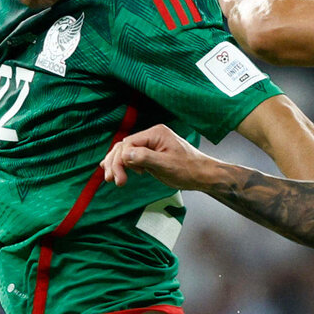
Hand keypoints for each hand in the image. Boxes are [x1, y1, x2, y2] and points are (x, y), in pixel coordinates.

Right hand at [100, 124, 217, 189]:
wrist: (202, 175)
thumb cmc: (188, 169)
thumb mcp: (166, 165)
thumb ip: (145, 157)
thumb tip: (124, 154)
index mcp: (156, 134)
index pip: (128, 143)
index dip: (120, 160)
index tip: (119, 178)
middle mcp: (152, 136)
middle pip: (124, 146)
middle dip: (115, 162)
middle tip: (111, 179)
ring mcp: (151, 144)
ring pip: (126, 151)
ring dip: (117, 164)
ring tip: (111, 178)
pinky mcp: (151, 154)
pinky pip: (133, 156)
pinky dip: (124, 164)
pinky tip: (117, 171)